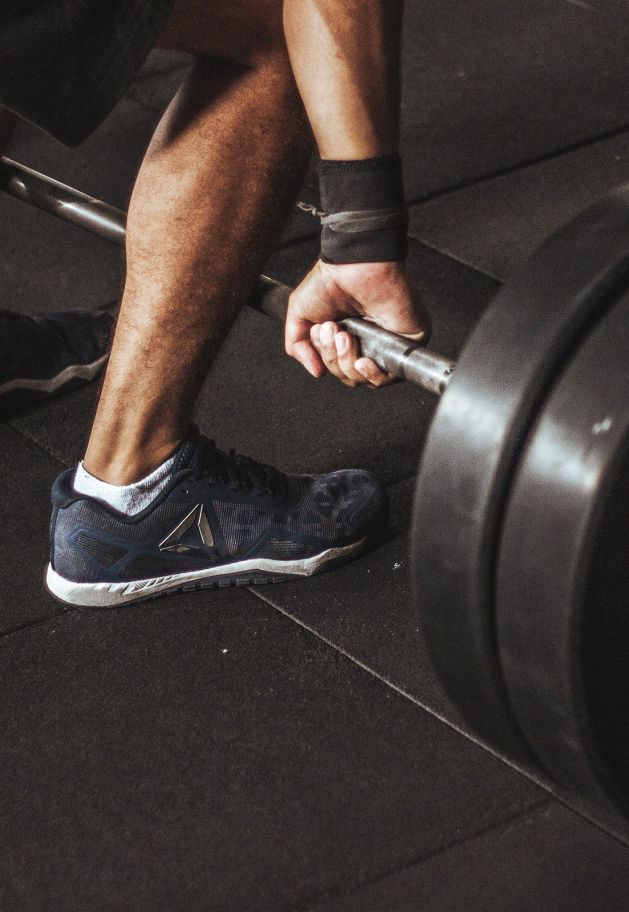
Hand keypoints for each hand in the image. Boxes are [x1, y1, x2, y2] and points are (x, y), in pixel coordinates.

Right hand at [285, 260, 430, 386]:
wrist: (353, 265)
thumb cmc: (329, 281)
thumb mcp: (299, 317)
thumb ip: (298, 347)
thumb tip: (316, 371)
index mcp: (346, 337)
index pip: (337, 368)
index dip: (326, 358)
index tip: (320, 332)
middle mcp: (368, 342)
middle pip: (350, 377)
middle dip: (334, 359)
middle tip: (332, 331)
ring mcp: (387, 343)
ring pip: (366, 379)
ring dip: (348, 363)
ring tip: (344, 336)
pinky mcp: (406, 342)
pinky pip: (390, 374)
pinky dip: (373, 374)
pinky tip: (362, 360)